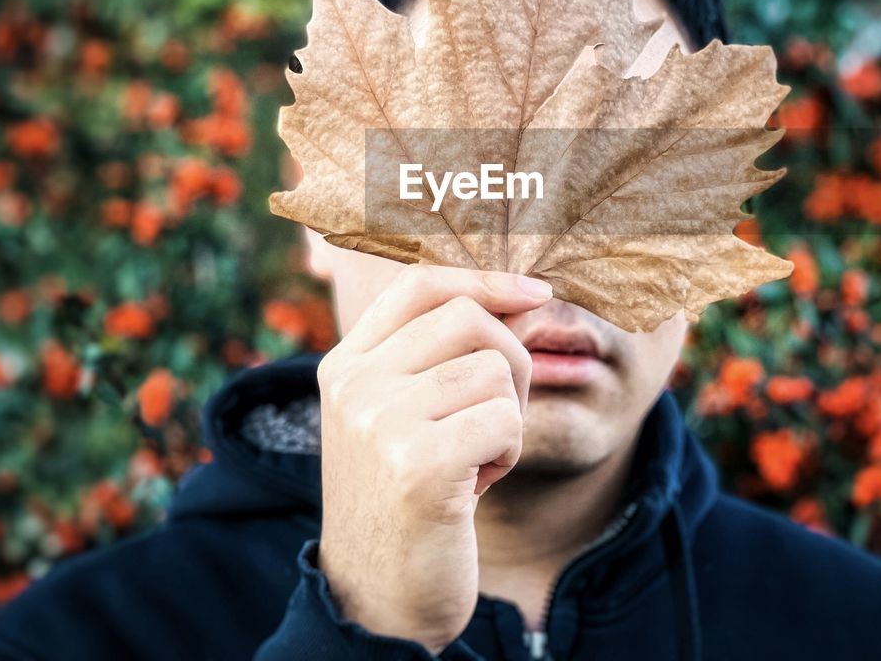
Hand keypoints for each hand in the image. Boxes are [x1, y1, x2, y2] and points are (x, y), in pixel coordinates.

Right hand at [315, 265, 548, 653]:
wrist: (378, 601)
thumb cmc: (407, 500)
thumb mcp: (402, 417)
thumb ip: (439, 356)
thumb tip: (524, 295)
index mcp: (345, 366)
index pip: (420, 284)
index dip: (485, 278)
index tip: (535, 293)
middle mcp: (354, 385)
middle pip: (470, 318)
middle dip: (511, 362)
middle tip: (497, 417)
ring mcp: (379, 422)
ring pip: (496, 370)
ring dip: (507, 418)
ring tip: (474, 460)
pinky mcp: (418, 464)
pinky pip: (505, 420)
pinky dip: (509, 452)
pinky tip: (478, 486)